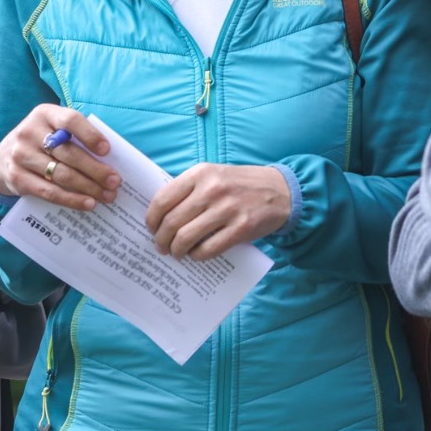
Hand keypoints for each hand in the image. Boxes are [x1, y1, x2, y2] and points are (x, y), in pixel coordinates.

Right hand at [0, 103, 119, 210]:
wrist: (3, 158)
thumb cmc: (41, 142)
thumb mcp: (52, 128)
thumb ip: (75, 136)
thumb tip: (110, 160)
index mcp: (44, 114)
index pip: (70, 120)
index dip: (90, 135)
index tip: (107, 150)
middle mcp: (30, 132)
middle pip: (69, 153)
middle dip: (96, 170)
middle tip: (115, 182)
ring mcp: (21, 155)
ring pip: (61, 175)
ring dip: (88, 188)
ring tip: (107, 195)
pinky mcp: (17, 178)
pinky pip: (49, 192)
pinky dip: (72, 199)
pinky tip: (88, 203)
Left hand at [145, 164, 290, 260]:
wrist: (280, 190)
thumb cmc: (240, 184)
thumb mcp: (213, 174)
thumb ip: (189, 189)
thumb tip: (160, 215)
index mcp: (200, 173)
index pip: (163, 199)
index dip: (152, 219)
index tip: (151, 229)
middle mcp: (211, 189)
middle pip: (172, 222)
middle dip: (161, 240)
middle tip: (161, 247)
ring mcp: (227, 209)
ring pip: (187, 237)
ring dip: (176, 250)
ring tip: (176, 253)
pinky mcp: (241, 228)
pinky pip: (208, 249)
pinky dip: (197, 256)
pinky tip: (196, 254)